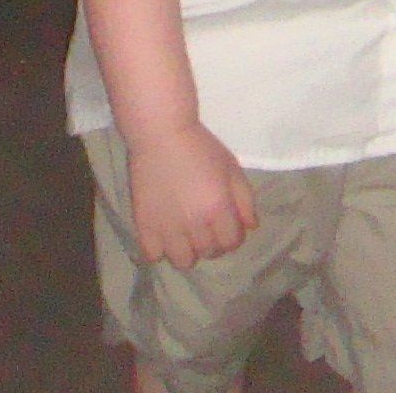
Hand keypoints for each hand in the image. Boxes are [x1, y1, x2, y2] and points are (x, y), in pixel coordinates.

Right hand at [125, 119, 257, 268]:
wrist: (161, 134)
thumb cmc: (199, 146)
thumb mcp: (231, 166)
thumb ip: (245, 199)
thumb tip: (251, 227)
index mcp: (218, 208)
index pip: (232, 242)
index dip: (233, 235)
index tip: (228, 225)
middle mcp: (194, 224)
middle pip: (209, 252)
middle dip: (213, 242)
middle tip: (206, 225)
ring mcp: (168, 228)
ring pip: (183, 261)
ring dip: (188, 250)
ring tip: (185, 234)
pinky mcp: (144, 227)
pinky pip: (154, 256)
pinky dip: (160, 250)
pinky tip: (164, 235)